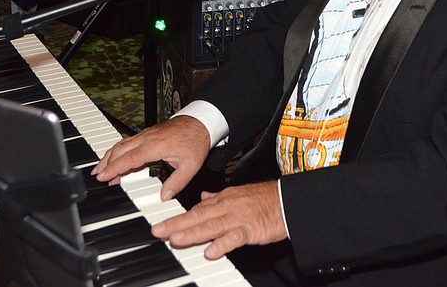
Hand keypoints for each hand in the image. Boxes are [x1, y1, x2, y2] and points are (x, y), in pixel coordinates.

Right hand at [92, 116, 209, 199]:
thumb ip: (177, 182)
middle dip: (106, 164)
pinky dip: (117, 151)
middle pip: (120, 150)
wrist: (200, 122)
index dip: (114, 168)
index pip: (129, 158)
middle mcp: (147, 138)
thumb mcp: (191, 165)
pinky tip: (115, 158)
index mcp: (155, 146)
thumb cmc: (195, 141)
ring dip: (109, 156)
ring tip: (100, 169)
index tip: (103, 177)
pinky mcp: (147, 134)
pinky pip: (127, 142)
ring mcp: (146, 135)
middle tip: (97, 176)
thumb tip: (165, 196)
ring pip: (121, 144)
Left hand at [150, 181, 286, 259]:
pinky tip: (211, 252)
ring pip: (211, 226)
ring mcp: (238, 218)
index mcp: (223, 199)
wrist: (287, 200)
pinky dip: (222, 244)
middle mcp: (227, 207)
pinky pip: (234, 237)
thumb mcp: (238, 194)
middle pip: (198, 216)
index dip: (179, 217)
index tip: (162, 224)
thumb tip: (203, 197)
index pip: (197, 209)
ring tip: (176, 239)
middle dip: (176, 224)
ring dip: (193, 232)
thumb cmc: (264, 199)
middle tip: (158, 231)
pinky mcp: (251, 229)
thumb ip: (218, 197)